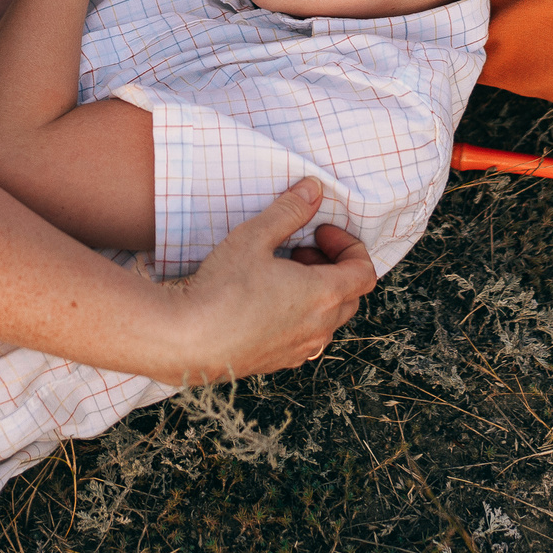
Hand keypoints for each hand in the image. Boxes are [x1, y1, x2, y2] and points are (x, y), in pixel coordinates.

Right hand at [167, 179, 375, 379]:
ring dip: (317, 292)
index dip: (349, 246)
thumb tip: (313, 189)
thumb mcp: (255, 237)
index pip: (364, 272)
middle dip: (332, 266)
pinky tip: (266, 301)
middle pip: (350, 295)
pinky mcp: (280, 362)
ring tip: (281, 273)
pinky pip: (306, 337)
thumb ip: (289, 211)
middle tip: (300, 249)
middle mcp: (320, 327)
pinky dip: (300, 315)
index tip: (320, 232)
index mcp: (324, 295)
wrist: (187, 340)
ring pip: (328, 318)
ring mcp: (301, 349)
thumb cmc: (223, 289)